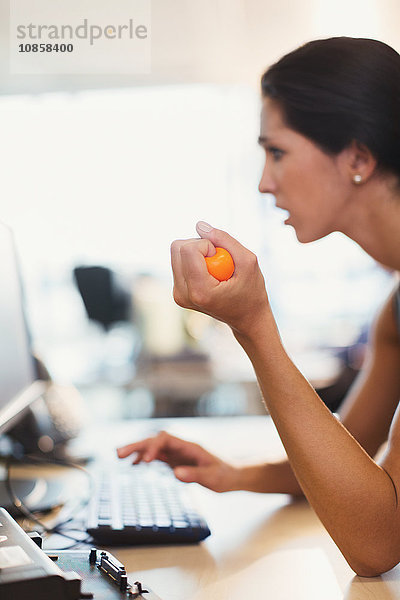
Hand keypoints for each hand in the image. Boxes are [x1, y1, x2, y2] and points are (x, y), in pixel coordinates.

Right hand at [117, 431, 239, 492]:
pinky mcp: (176, 460)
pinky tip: (134, 465)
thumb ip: (194, 475)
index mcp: (189, 446)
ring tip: (118, 457)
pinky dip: (144, 458)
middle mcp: (180, 446)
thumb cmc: (225, 474)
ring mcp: (177, 453)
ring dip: (137, 450)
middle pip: (155, 440)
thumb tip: (175, 473)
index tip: (146, 461)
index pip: (165, 439)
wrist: (233, 474)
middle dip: (137, 445)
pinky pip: (157, 456)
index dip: (153, 446)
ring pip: (153, 447)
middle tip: (118, 454)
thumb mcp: (212, 478)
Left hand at [170, 222, 269, 335]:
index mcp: (200, 291)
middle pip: (177, 247)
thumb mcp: (248, 261)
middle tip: (218, 260)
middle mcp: (183, 294)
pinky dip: (195, 260)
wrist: (247, 318)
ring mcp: (178, 295)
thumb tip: (199, 225)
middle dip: (199, 245)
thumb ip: (225, 240)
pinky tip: (209, 274)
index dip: (206, 245)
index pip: (188, 249)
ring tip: (215, 268)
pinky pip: (179, 261)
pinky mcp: (178, 292)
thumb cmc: (252, 291)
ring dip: (197, 252)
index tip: (220, 256)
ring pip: (176, 252)